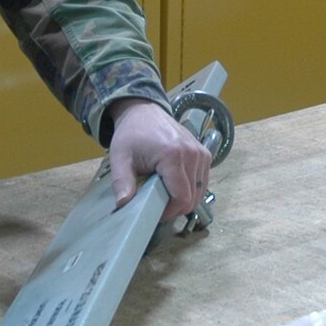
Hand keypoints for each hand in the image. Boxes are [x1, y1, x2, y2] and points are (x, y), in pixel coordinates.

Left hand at [107, 98, 211, 219]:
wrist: (143, 111)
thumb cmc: (131, 134)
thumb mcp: (120, 158)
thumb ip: (122, 182)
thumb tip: (123, 204)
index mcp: (173, 156)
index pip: (181, 198)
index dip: (169, 212)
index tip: (155, 214)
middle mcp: (192, 154)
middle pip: (192, 198)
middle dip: (176, 208)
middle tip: (157, 206)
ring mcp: (202, 153)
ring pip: (200, 192)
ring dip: (184, 199)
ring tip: (165, 194)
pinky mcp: (205, 154)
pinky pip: (203, 182)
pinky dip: (191, 189)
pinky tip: (175, 185)